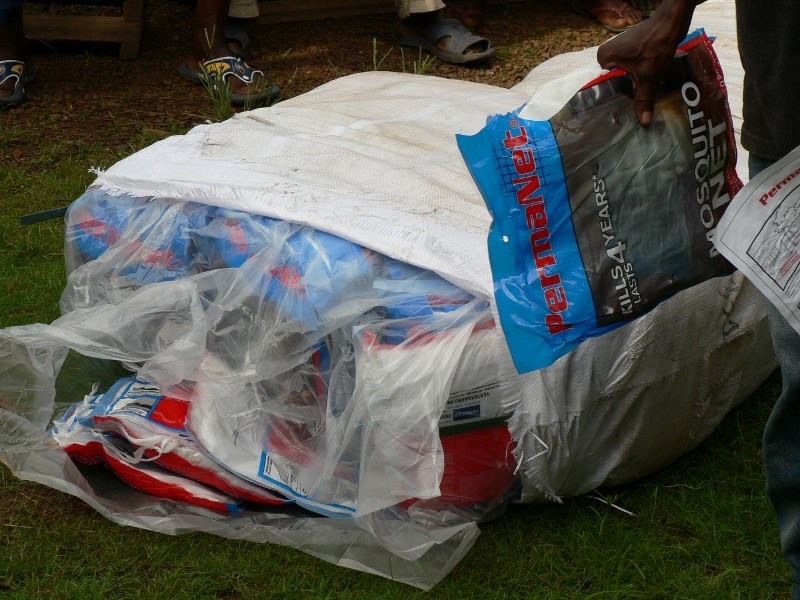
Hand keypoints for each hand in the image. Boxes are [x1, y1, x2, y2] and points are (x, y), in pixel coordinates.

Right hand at [597, 0, 694, 125]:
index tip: (618, 116)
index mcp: (603, 58)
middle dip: (624, 95)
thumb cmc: (655, 45)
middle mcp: (607, 54)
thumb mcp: (649, 76)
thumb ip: (644, 99)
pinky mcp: (630, 50)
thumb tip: (644, 123)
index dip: (613, 100)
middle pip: (614, 82)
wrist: (672, 22)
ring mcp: (619, 51)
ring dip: (632, 88)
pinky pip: (630, 69)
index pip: (604, 85)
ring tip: (636, 106)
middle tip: (629, 115)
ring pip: (624, 76)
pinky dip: (637, 78)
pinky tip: (643, 90)